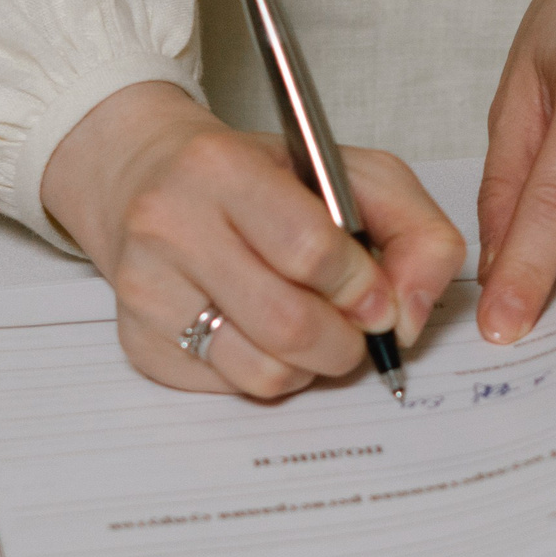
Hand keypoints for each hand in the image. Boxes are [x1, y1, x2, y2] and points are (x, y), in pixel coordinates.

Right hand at [42, 81, 467, 396]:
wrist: (148, 179)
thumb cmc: (261, 176)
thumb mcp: (352, 173)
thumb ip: (414, 230)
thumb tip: (408, 317)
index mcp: (220, 168)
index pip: (311, 251)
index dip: (363, 287)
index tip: (379, 297)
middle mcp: (169, 227)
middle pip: (289, 324)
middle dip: (347, 340)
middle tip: (357, 326)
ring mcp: (147, 291)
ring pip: (264, 370)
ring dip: (312, 362)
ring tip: (309, 322)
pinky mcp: (141, 344)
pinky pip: (234, 388)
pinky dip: (270, 371)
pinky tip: (262, 330)